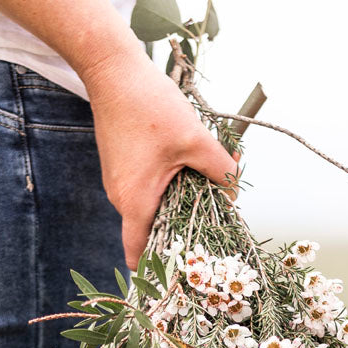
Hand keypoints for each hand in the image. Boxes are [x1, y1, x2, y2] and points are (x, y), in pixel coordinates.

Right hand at [0, 0, 239, 267]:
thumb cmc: (149, 105)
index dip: (158, 270)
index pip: (140, 254)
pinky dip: (167, 186)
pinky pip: (147, 188)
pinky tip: (189, 170)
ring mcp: (119, 182)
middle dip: (182, 231)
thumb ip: (219, 168)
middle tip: (214, 227)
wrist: (112, 69)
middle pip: (152, 231)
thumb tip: (235, 187)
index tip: (181, 277)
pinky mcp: (122, 166)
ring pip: (152, 207)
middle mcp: (122, 198)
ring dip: (178, 204)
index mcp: (136, 202)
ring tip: (208, 193)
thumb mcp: (194, 139)